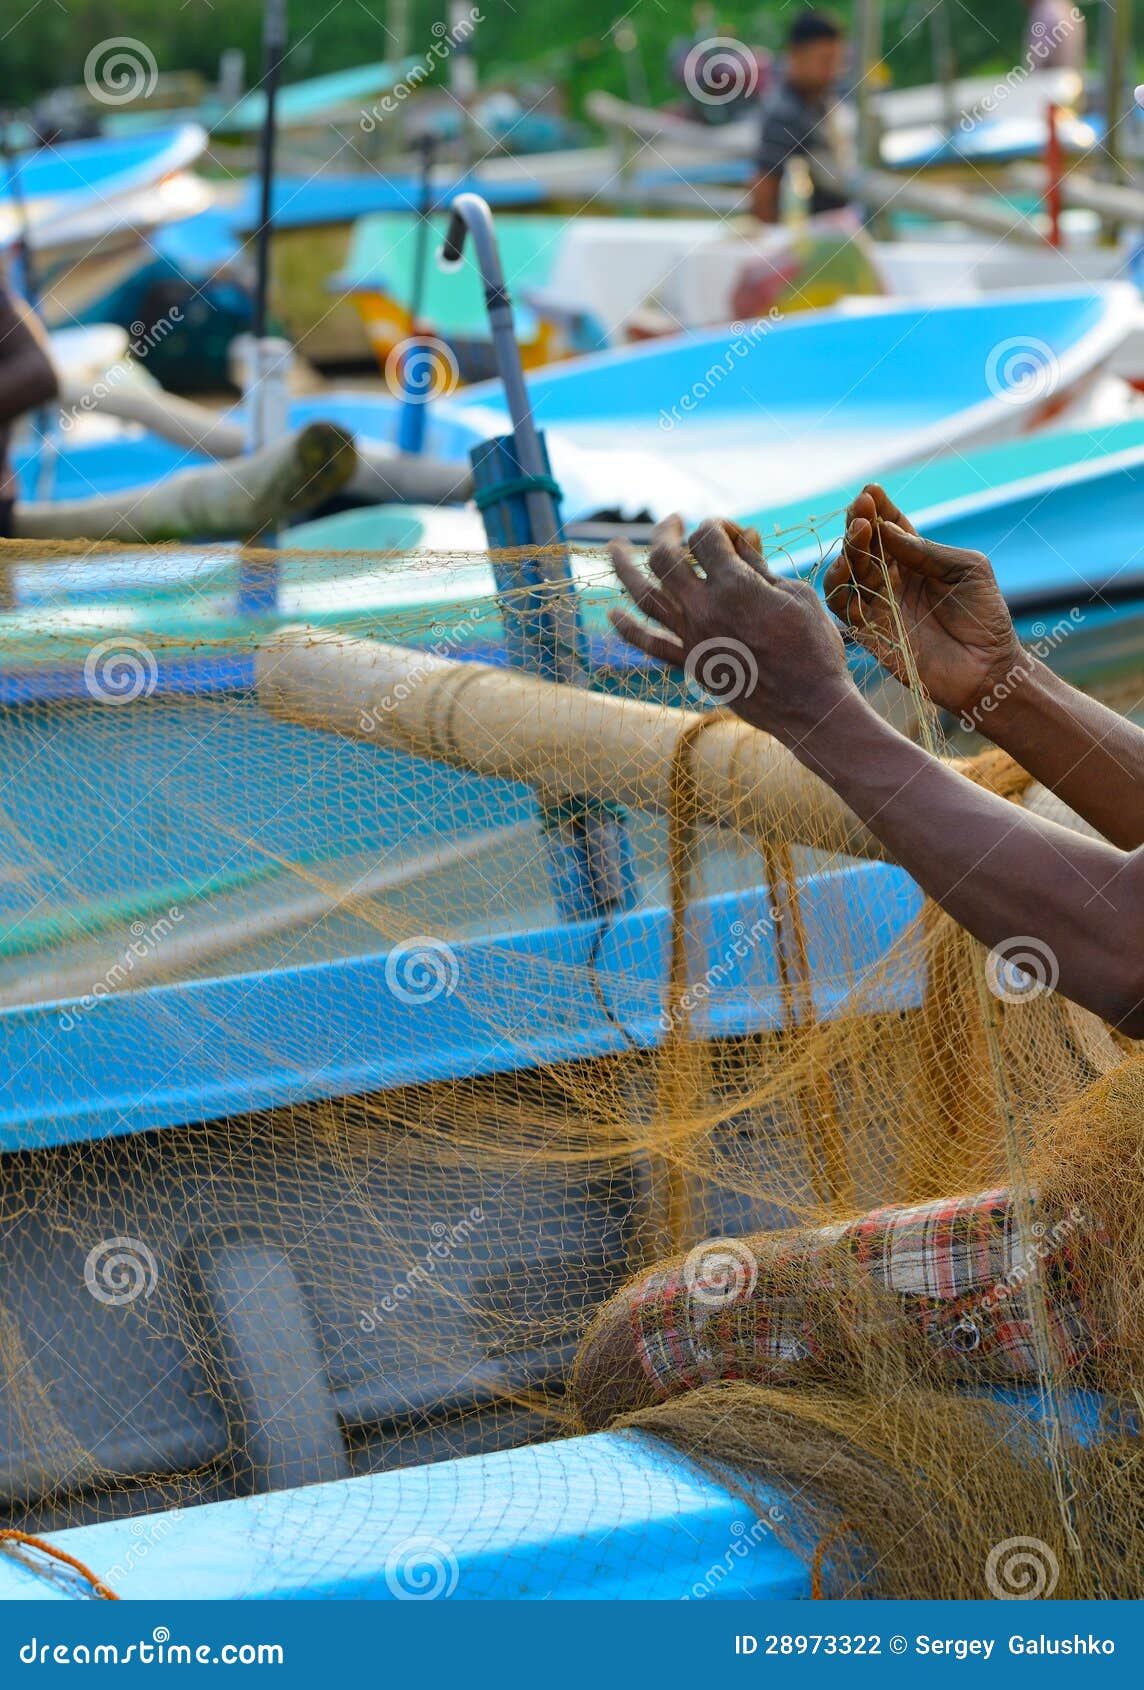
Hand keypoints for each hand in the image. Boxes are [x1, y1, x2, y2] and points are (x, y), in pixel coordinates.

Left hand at [608, 515, 855, 745]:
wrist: (808, 705)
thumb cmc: (813, 647)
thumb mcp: (795, 594)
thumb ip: (760, 565)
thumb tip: (741, 538)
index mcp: (734, 585)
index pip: (707, 536)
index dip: (719, 526)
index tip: (736, 536)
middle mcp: (704, 608)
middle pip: (665, 557)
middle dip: (667, 532)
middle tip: (673, 521)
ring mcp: (692, 637)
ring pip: (644, 596)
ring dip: (624, 568)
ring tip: (614, 547)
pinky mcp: (690, 664)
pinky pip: (648, 645)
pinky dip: (627, 629)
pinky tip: (611, 614)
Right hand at [825, 484, 1023, 718]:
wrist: (988, 668)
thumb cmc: (984, 616)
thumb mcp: (968, 568)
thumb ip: (928, 550)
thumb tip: (887, 530)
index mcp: (916, 561)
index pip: (890, 528)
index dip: (879, 508)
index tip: (871, 490)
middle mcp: (892, 581)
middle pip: (864, 546)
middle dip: (859, 523)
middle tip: (862, 508)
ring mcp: (879, 606)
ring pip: (848, 572)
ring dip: (848, 550)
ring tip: (860, 531)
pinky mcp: (870, 633)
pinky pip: (843, 608)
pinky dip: (838, 587)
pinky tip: (845, 568)